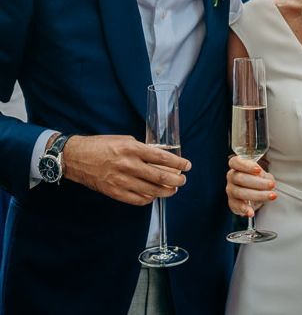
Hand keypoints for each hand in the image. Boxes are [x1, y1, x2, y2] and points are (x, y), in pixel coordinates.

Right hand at [62, 135, 190, 205]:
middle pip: (159, 176)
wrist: (75, 157)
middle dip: (176, 179)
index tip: (187, 166)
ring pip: (151, 190)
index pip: (161, 157)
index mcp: (131, 148)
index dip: (177, 163)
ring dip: (166, 191)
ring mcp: (120, 180)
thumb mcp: (125, 140)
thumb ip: (142, 150)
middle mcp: (127, 165)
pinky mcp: (114, 192)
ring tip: (173, 189)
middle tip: (183, 180)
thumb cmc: (101, 146)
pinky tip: (154, 195)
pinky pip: (137, 199)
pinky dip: (149, 198)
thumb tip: (161, 159)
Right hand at [226, 156, 276, 216]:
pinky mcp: (232, 203)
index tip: (258, 170)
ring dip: (258, 195)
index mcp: (236, 165)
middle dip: (258, 182)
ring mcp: (230, 190)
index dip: (246, 166)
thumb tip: (263, 179)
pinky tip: (251, 212)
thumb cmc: (256, 178)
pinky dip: (245, 209)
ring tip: (271, 196)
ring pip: (240, 192)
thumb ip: (261, 174)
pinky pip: (237, 206)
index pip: (235, 162)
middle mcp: (231, 177)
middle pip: (240, 178)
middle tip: (271, 185)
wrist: (254, 192)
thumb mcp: (261, 173)